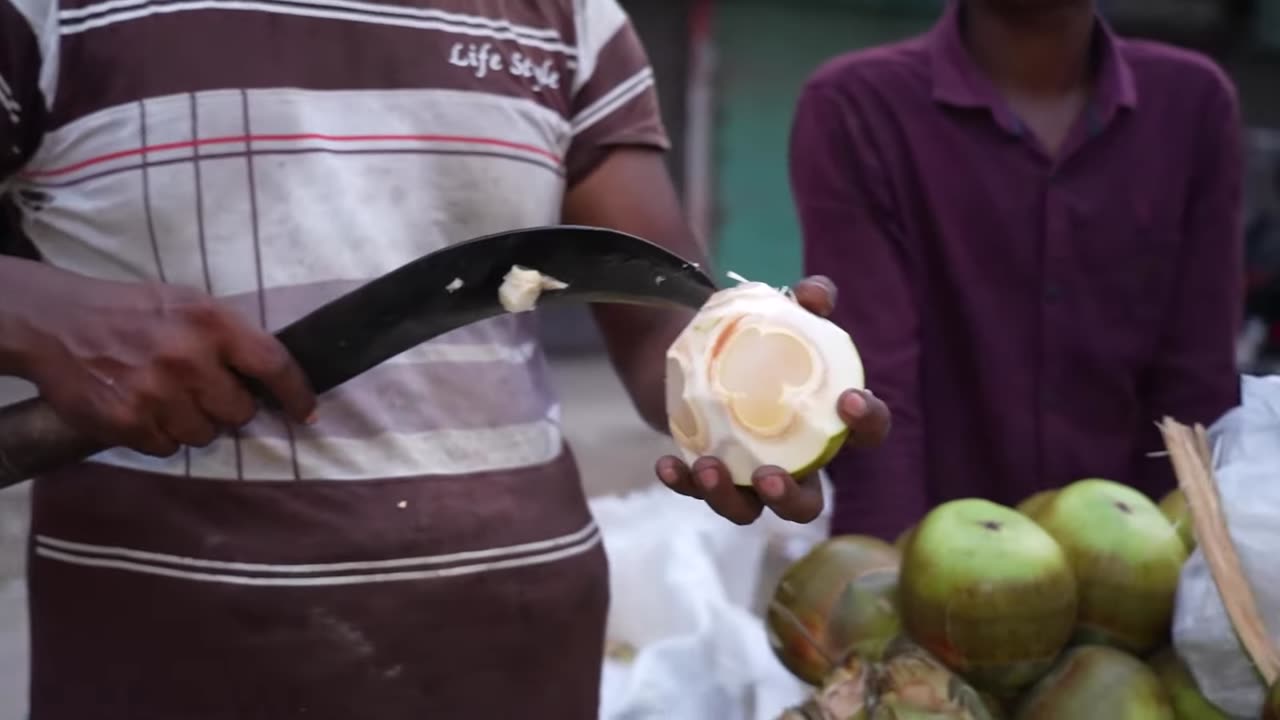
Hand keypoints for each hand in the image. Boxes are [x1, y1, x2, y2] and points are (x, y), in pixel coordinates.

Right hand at [9, 265, 315, 456]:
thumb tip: (272, 375)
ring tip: (166, 397)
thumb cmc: (134, 312)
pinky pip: (166, 448)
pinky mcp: (127, 421)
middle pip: (239, 411)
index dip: (296, 393)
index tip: (307, 412)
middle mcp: (189, 357)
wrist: (58, 322)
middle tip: (202, 392)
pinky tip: (143, 410)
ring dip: (191, 424)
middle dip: (227, 407)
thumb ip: (229, 336)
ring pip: (203, 435)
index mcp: (212, 323)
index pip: (274, 363)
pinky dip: (159, 436)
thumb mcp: (189, 304)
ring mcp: (157, 392)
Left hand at [654, 275, 890, 524]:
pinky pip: (696, 491)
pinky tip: (667, 464)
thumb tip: (817, 293)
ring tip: (709, 466)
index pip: (863, 435)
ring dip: (728, 497)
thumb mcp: (780, 314)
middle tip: (770, 477)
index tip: (849, 400)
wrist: (693, 350)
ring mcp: (746, 474)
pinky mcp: (705, 473)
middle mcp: (791, 463)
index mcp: (822, 426)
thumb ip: (806, 300)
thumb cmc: (754, 338)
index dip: (867, 423)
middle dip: (791, 499)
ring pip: (748, 509)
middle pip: (807, 504)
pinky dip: (682, 482)